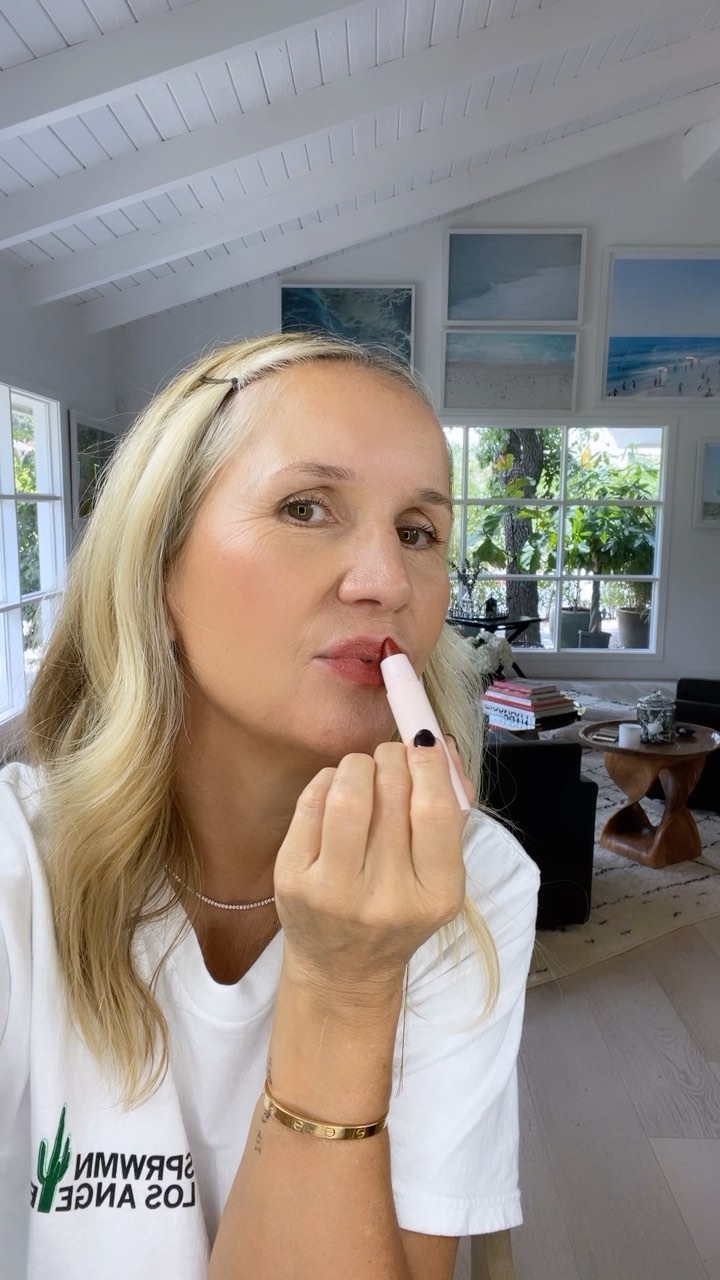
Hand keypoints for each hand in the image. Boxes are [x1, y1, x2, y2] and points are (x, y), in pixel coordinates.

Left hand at [273, 736, 468, 1000]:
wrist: (342, 970)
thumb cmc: (399, 910)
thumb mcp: (438, 877)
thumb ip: (449, 812)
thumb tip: (440, 743)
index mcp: (435, 896)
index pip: (436, 811)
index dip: (429, 765)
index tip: (424, 744)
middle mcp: (386, 899)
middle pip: (392, 793)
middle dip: (393, 757)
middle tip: (392, 755)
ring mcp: (335, 892)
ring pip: (348, 794)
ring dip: (358, 764)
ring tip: (363, 769)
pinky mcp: (293, 881)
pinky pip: (312, 803)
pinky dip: (327, 780)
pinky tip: (335, 788)